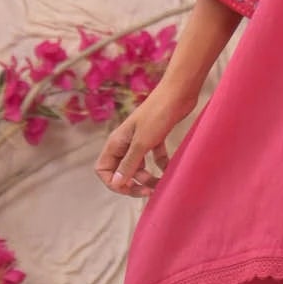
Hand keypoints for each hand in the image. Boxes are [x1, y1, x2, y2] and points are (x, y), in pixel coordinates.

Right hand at [95, 83, 195, 197]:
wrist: (178, 93)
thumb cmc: (158, 114)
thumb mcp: (142, 143)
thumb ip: (129, 164)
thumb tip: (116, 184)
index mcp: (116, 142)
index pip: (103, 169)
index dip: (114, 182)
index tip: (130, 188)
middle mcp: (126, 142)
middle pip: (122, 171)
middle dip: (134, 183)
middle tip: (149, 191)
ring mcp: (141, 140)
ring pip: (140, 166)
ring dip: (148, 177)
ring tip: (162, 182)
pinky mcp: (157, 137)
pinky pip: (156, 157)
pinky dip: (162, 165)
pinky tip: (170, 169)